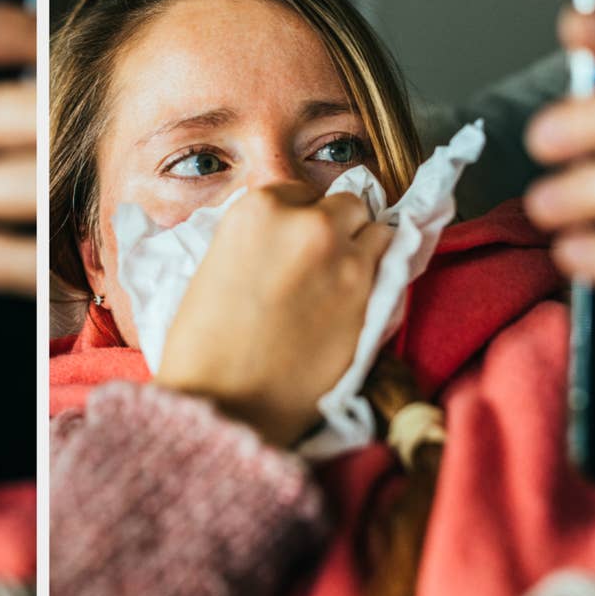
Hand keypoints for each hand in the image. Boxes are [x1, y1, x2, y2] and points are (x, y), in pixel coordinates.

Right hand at [154, 184, 392, 446]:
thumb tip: (279, 240)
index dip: (296, 218)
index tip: (290, 243)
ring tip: (341, 280)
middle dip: (335, 227)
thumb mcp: (213, 267)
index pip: (297, 191)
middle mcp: (309, 223)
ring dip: (363, 249)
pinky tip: (354, 299)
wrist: (227, 404)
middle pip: (346, 204)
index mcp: (258, 209)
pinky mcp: (373, 299)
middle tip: (319, 261)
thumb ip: (255, 240)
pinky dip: (379, 278)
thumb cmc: (201, 345)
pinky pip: (392, 269)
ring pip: (377, 231)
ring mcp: (347, 259)